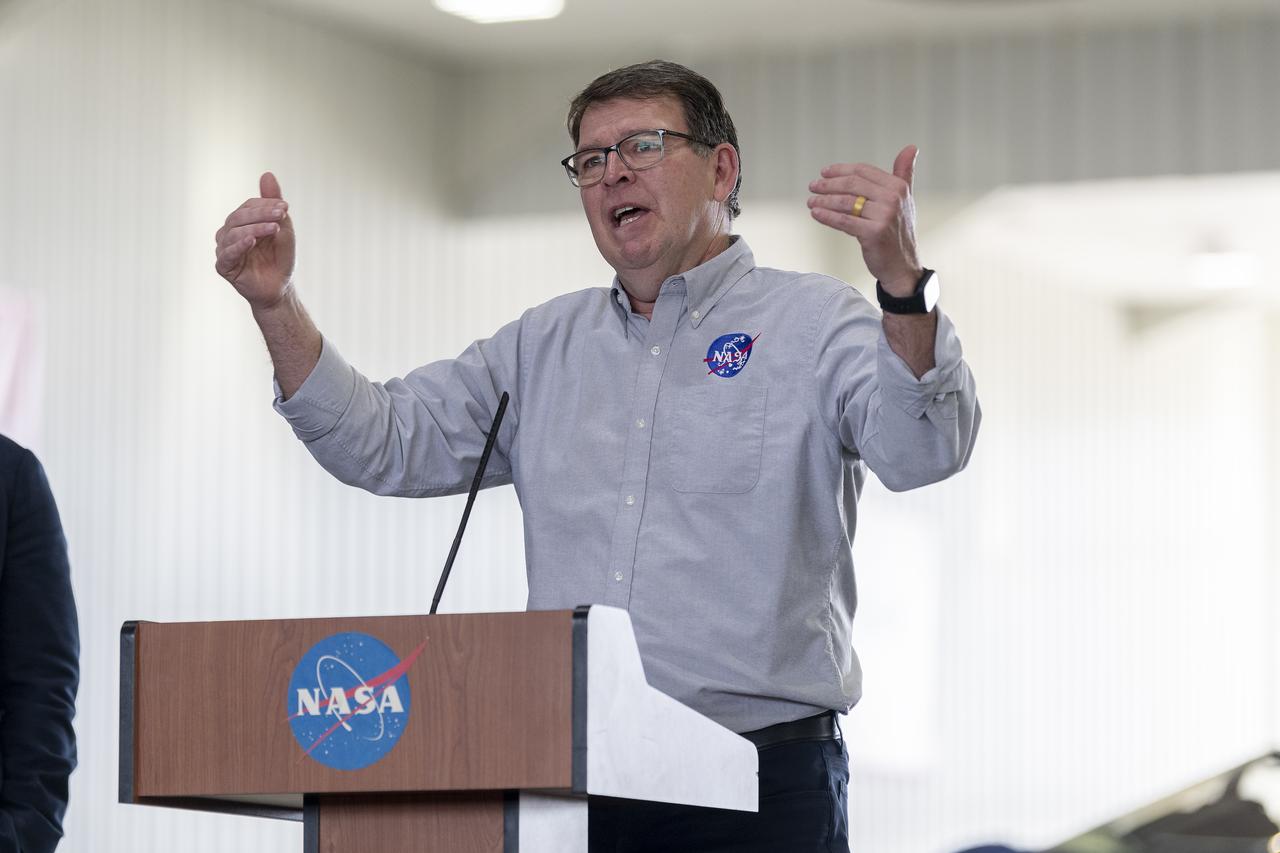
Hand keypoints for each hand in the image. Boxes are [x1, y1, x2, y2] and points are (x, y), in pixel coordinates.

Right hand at [214, 172, 295, 309]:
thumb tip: (267, 174)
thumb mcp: (282, 228)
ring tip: (274, 229)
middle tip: (281, 214)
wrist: (279, 288)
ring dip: (255, 228)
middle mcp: (229, 233)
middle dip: (261, 214)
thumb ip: (273, 203)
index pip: (248, 206)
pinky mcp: (223, 266)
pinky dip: (239, 245)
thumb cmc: (280, 258)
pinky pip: (227, 253)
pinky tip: (252, 241)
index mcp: (241, 222)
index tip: (285, 207)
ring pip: (233, 233)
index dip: (265, 204)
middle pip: (238, 217)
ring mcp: (224, 249)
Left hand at [807, 145, 921, 295]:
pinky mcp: (873, 233)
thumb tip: (912, 147)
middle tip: (812, 186)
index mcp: (898, 186)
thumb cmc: (899, 231)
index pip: (863, 171)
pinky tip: (815, 213)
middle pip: (853, 184)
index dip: (841, 170)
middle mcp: (893, 198)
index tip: (824, 173)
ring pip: (846, 202)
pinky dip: (827, 216)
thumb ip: (904, 173)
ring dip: (824, 200)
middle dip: (829, 184)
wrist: (903, 266)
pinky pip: (844, 221)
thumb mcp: (905, 199)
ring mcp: (884, 216)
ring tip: (810, 201)